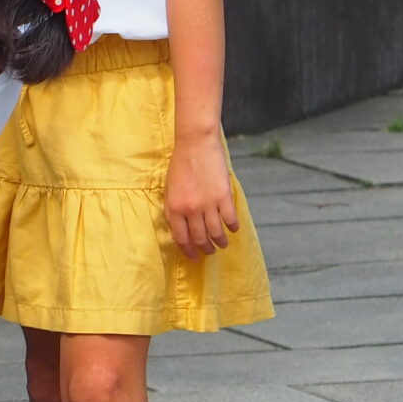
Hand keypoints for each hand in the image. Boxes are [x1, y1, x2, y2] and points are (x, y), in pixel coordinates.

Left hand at [165, 126, 238, 257]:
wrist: (195, 144)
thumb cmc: (180, 165)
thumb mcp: (169, 188)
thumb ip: (174, 208)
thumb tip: (181, 228)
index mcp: (173, 208)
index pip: (180, 238)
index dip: (188, 250)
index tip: (194, 256)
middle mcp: (190, 210)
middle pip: (199, 238)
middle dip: (205, 249)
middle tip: (209, 252)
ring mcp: (208, 204)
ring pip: (216, 233)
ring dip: (220, 242)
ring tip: (222, 244)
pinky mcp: (223, 198)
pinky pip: (230, 220)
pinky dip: (232, 228)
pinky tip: (233, 230)